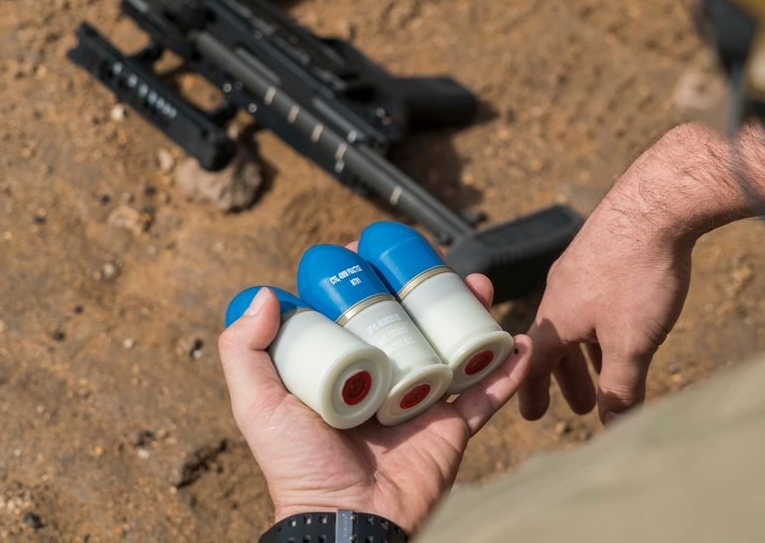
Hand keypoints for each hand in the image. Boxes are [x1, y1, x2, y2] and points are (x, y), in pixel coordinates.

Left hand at [218, 272, 532, 534]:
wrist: (346, 522)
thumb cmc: (297, 466)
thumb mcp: (258, 406)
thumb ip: (245, 353)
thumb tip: (265, 293)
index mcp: (344, 370)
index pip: (358, 314)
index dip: (367, 279)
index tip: (372, 249)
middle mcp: (385, 380)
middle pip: (412, 322)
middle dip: (428, 287)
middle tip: (438, 260)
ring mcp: (421, 401)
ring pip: (454, 348)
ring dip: (473, 315)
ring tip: (480, 287)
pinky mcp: (451, 427)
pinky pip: (486, 395)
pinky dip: (508, 371)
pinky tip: (519, 342)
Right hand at [519, 184, 694, 424]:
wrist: (655, 205)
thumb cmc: (636, 276)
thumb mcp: (631, 343)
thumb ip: (621, 386)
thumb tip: (614, 427)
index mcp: (555, 317)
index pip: (532, 364)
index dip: (532, 393)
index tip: (533, 415)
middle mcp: (560, 291)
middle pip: (556, 343)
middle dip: (568, 377)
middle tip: (580, 405)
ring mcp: (580, 267)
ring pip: (579, 319)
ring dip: (589, 350)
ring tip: (610, 369)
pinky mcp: (605, 251)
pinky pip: (595, 297)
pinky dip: (604, 323)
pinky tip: (628, 321)